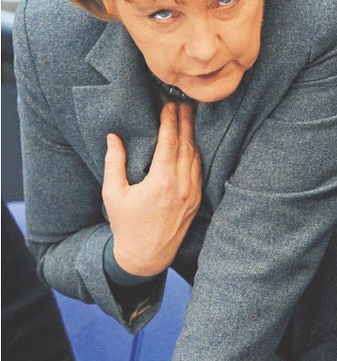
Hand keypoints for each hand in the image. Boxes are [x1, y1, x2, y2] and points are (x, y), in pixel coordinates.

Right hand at [102, 102, 201, 276]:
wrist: (146, 257)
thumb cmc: (126, 225)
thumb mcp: (113, 194)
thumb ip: (114, 163)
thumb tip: (113, 137)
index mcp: (161, 182)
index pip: (170, 142)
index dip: (170, 120)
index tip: (169, 105)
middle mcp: (181, 186)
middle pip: (187, 145)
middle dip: (185, 122)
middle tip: (183, 104)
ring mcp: (192, 195)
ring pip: (196, 157)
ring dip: (193, 136)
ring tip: (189, 118)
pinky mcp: (196, 202)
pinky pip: (199, 171)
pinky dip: (196, 154)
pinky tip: (192, 144)